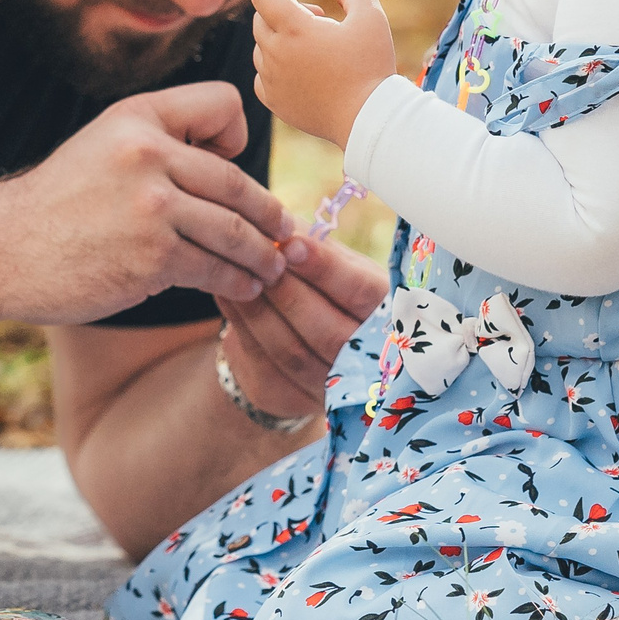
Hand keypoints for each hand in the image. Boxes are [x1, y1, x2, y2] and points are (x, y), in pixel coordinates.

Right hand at [0, 82, 293, 324]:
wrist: (1, 249)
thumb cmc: (58, 203)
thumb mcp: (104, 144)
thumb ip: (160, 143)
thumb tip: (229, 164)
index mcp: (139, 117)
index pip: (223, 104)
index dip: (237, 136)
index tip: (232, 166)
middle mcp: (148, 153)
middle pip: (238, 181)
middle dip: (269, 214)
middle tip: (283, 232)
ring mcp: (151, 207)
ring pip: (235, 230)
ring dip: (262, 255)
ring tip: (271, 267)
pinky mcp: (151, 257)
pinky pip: (216, 268)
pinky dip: (238, 282)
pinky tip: (244, 288)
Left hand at [215, 235, 388, 419]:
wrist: (313, 341)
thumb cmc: (333, 290)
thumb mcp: (338, 263)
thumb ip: (317, 244)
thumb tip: (283, 222)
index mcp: (390, 316)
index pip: (362, 294)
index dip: (326, 269)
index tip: (292, 243)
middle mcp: (369, 360)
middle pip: (327, 331)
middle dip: (288, 292)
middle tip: (259, 258)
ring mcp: (332, 386)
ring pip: (292, 351)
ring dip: (259, 308)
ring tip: (238, 271)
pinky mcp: (292, 397)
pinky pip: (263, 363)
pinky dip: (242, 325)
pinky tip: (228, 294)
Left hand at [250, 0, 398, 147]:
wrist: (367, 118)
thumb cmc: (370, 67)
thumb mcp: (372, 18)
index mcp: (294, 29)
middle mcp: (275, 53)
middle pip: (261, 19)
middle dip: (285, 12)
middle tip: (317, 20)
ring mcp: (272, 80)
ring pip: (261, 48)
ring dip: (280, 39)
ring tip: (313, 47)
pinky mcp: (275, 102)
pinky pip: (262, 77)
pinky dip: (276, 67)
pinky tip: (301, 70)